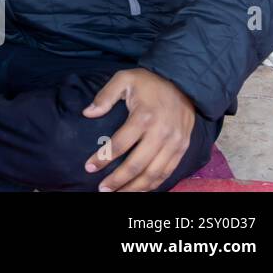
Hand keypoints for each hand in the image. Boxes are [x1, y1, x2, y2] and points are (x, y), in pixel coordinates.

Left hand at [82, 68, 195, 191]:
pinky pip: (168, 172)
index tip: (89, 167)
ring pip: (154, 174)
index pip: (119, 145)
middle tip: (102, 190)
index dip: (103, 159)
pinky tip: (139, 189)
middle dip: (118, 180)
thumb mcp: (123, 79)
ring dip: (135, 187)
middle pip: (137, 165)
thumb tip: (87, 113)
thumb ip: (104, 96)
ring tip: (118, 193)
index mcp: (144, 117)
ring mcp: (174, 143)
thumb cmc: (149, 82)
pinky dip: (153, 184)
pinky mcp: (182, 148)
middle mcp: (161, 134)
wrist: (184, 82)